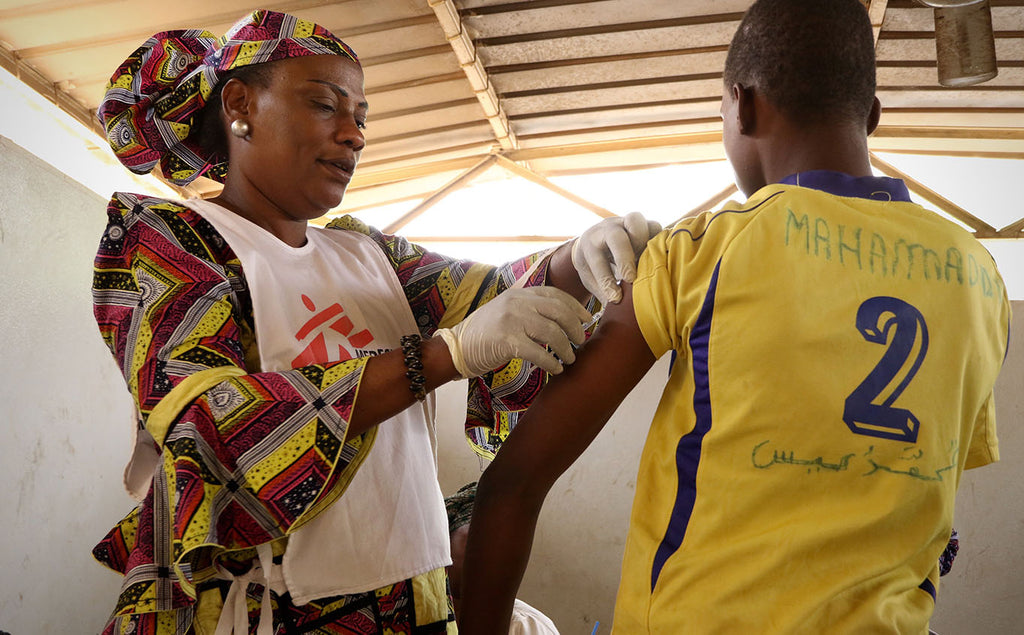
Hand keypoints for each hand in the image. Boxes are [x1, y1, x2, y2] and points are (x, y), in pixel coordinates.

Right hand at [434, 287, 590, 376]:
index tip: (588, 320)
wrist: (455, 347)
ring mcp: (511, 320)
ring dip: (566, 348)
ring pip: (552, 333)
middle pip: (559, 312)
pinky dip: (552, 363)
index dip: (575, 307)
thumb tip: (561, 321)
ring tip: (570, 359)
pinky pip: (539, 352)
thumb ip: (529, 310)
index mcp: (519, 294)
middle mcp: (517, 302)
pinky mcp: (506, 340)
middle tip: (581, 342)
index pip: (555, 295)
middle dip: (575, 328)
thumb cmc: (484, 334)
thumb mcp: (507, 312)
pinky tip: (557, 369)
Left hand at [571, 212, 661, 304]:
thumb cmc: (593, 263)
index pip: (597, 261)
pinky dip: (659, 239)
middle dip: (624, 259)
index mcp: (590, 244)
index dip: (607, 281)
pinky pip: (654, 226)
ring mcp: (625, 223)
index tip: (615, 298)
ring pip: (636, 221)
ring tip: (646, 260)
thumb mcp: (590, 277)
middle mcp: (607, 229)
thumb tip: (617, 310)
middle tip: (630, 279)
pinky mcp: (643, 223)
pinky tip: (659, 256)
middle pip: (616, 236)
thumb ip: (602, 290)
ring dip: (643, 241)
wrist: (595, 238)